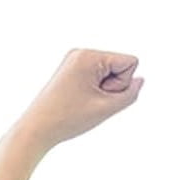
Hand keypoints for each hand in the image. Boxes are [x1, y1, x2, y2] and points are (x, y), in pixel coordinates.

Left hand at [13, 48, 143, 149]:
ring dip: (104, 92)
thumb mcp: (107, 109)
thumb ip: (130, 94)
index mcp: (89, 55)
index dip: (122, 84)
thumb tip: (140, 80)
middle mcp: (81, 52)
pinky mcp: (72, 71)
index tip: (102, 96)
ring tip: (85, 103)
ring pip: (109, 74)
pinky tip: (81, 101)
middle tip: (92, 102)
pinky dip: (95, 92)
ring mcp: (75, 61)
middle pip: (119, 67)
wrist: (38, 127)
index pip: (129, 62)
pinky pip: (97, 79)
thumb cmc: (68, 118)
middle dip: (113, 87)